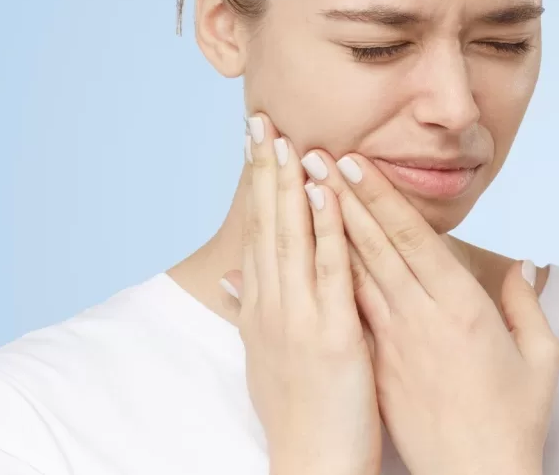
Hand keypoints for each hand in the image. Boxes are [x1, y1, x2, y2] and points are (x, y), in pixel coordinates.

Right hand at [222, 114, 380, 474]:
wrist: (309, 462)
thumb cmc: (296, 410)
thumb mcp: (262, 355)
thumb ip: (247, 309)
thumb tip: (228, 277)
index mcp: (261, 307)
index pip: (256, 231)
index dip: (255, 184)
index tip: (254, 142)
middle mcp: (272, 304)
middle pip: (266, 224)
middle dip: (263, 169)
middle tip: (259, 119)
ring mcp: (298, 316)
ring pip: (291, 237)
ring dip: (288, 185)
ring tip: (285, 137)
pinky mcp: (330, 333)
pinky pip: (329, 270)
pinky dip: (325, 227)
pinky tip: (324, 190)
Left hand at [302, 150, 558, 474]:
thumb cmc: (513, 421)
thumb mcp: (541, 359)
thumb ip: (528, 305)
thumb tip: (523, 264)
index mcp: (462, 309)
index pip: (412, 239)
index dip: (378, 197)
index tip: (352, 162)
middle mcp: (420, 319)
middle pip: (373, 247)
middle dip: (341, 198)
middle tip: (313, 156)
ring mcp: (392, 344)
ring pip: (353, 275)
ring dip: (327, 229)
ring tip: (302, 192)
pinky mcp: (376, 366)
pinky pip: (347, 314)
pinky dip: (324, 280)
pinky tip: (304, 256)